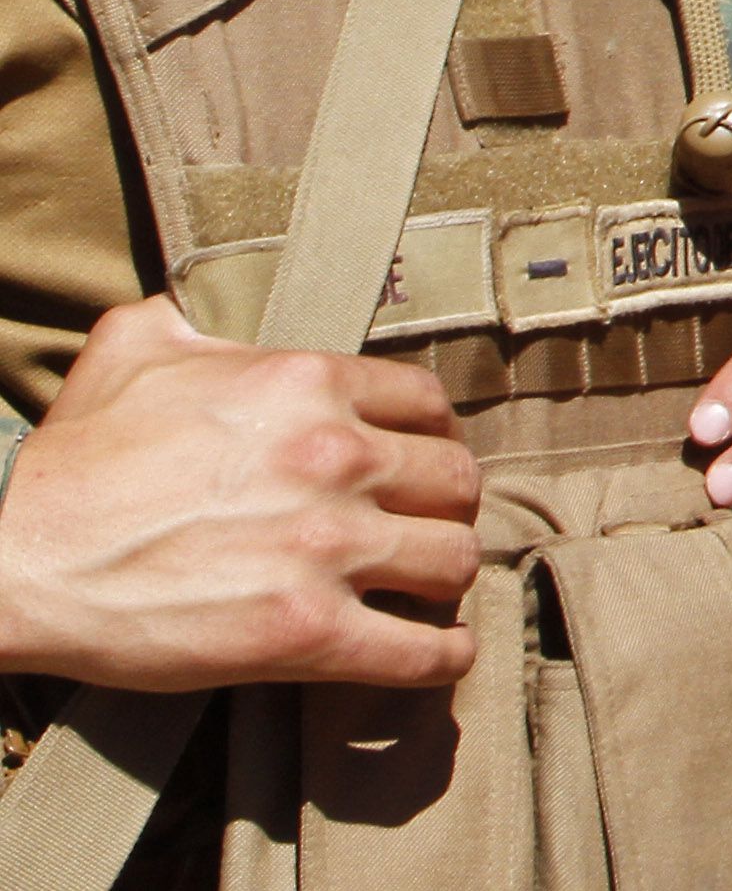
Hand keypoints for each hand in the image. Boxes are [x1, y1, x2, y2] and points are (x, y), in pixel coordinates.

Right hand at [0, 299, 481, 689]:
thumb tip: (199, 309)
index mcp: (308, 385)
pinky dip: (441, 656)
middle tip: (423, 530)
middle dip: (443, 509)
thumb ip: (191, 320)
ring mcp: (325, 548)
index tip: (420, 464)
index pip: (427, 404)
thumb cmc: (71, 459)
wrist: (14, 556)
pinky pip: (417, 650)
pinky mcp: (303, 632)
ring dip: (447, 579)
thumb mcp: (132, 349)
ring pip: (452, 561)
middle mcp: (334, 458)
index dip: (431, 438)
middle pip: (454, 483)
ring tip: (426, 591)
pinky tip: (440, 654)